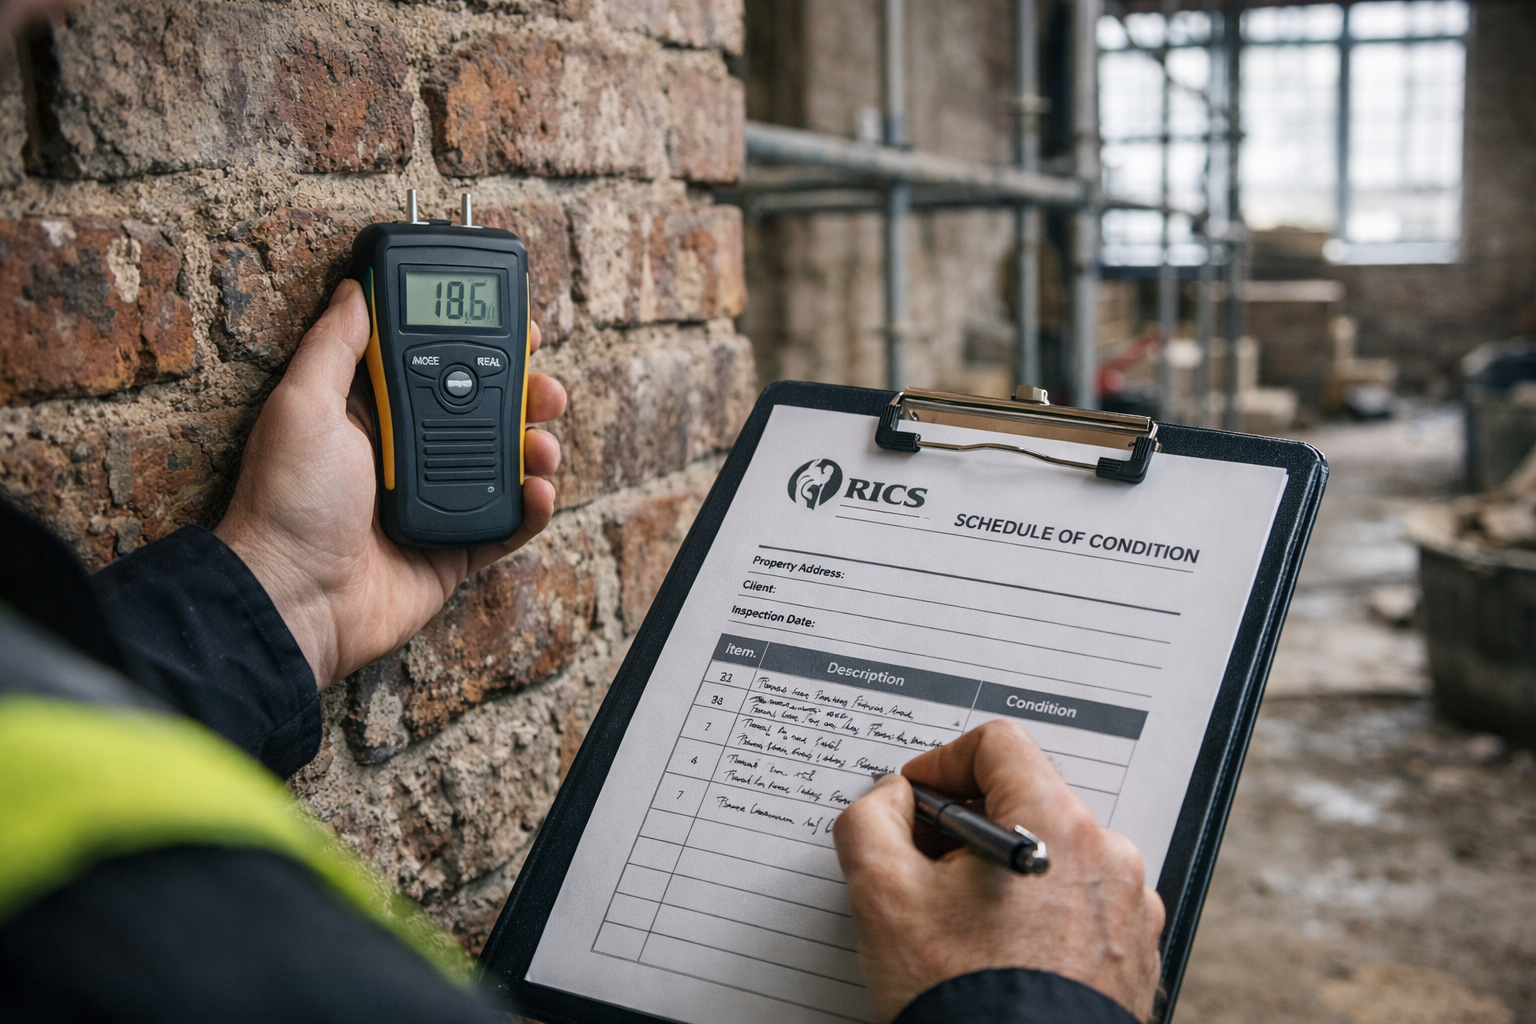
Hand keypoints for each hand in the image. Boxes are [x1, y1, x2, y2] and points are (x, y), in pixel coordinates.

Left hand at [214, 279, 566, 688]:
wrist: (292, 599)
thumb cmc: (285, 503)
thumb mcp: (301, 405)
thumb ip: (335, 345)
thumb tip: (354, 288)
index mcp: (372, 412)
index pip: (440, 362)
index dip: (482, 343)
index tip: (519, 328)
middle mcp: (408, 452)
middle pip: (487, 410)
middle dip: (527, 394)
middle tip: (547, 388)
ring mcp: (436, 501)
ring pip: (506, 464)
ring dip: (537, 448)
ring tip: (542, 445)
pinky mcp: (454, 549)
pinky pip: (509, 526)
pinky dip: (534, 510)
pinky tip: (538, 491)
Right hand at [832, 719, 1163, 1022]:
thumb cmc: (961, 998)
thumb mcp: (881, 893)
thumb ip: (871, 818)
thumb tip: (891, 799)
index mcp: (1055, 823)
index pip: (998, 745)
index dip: (941, 763)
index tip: (916, 799)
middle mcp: (1107, 855)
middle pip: (1026, 800)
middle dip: (968, 826)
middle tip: (925, 869)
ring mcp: (1128, 907)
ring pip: (1052, 856)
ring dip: (1003, 872)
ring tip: (962, 924)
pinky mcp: (1134, 953)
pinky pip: (1081, 905)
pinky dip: (1039, 914)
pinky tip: (1000, 953)